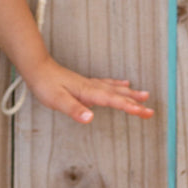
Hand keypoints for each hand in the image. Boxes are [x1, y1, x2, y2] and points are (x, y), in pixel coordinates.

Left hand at [24, 57, 153, 123]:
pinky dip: (117, 84)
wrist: (37, 68)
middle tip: (151, 111)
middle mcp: (92, 87)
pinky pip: (107, 83)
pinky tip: (123, 82)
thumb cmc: (46, 85)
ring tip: (145, 95)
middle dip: (135, 103)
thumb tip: (90, 118)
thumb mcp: (57, 100)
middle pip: (118, 95)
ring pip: (114, 88)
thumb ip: (74, 110)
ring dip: (130, 93)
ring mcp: (89, 84)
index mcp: (88, 92)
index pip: (113, 101)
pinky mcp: (84, 83)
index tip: (145, 112)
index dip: (130, 107)